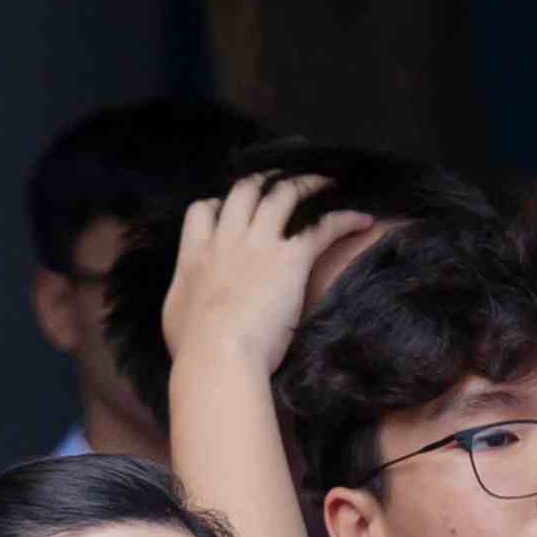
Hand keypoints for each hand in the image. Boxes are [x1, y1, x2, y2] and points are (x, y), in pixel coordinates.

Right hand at [162, 174, 356, 395]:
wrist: (218, 355)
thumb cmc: (194, 348)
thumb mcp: (175, 316)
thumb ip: (184, 295)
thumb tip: (188, 299)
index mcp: (195, 254)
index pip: (202, 210)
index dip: (216, 204)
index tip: (227, 209)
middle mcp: (227, 240)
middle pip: (245, 190)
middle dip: (265, 180)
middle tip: (282, 181)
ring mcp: (260, 244)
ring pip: (285, 194)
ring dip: (307, 184)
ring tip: (325, 182)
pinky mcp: (291, 257)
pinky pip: (323, 226)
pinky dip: (344, 218)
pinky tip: (362, 220)